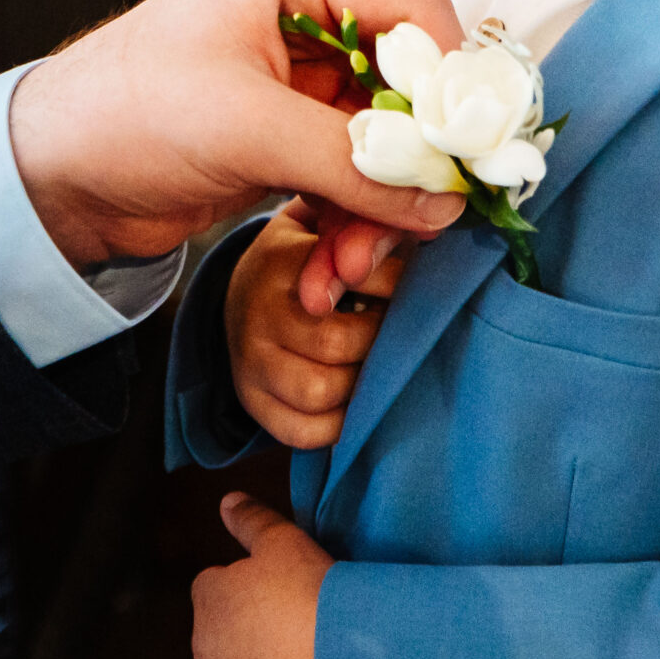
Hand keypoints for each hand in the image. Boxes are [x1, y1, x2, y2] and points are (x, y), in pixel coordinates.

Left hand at [10, 0, 467, 269]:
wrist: (49, 178)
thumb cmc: (122, 112)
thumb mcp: (246, 128)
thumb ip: (354, 160)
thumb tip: (442, 197)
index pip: (417, 15)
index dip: (450, 87)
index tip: (464, 158)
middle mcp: (307, 16)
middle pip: (409, 91)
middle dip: (408, 171)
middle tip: (412, 231)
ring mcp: (301, 83)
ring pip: (387, 147)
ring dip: (378, 215)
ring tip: (345, 269)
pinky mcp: (290, 138)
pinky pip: (354, 181)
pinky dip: (350, 228)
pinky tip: (325, 271)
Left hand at [192, 494, 327, 658]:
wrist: (342, 656)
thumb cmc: (312, 592)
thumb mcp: (283, 540)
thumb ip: (250, 520)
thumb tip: (226, 502)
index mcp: (208, 597)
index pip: (214, 589)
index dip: (247, 591)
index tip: (279, 595)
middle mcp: (203, 648)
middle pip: (218, 639)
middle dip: (244, 636)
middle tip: (291, 632)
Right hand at [226, 204, 405, 449]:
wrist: (239, 297)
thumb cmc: (300, 259)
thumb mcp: (320, 226)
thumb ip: (361, 226)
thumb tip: (420, 228)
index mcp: (278, 260)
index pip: (354, 279)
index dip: (398, 288)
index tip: (414, 289)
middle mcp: (258, 313)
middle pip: (337, 343)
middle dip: (380, 342)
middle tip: (398, 333)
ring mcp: (251, 363)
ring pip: (321, 392)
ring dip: (361, 384)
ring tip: (375, 364)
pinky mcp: (253, 402)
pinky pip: (305, 432)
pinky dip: (340, 424)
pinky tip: (354, 400)